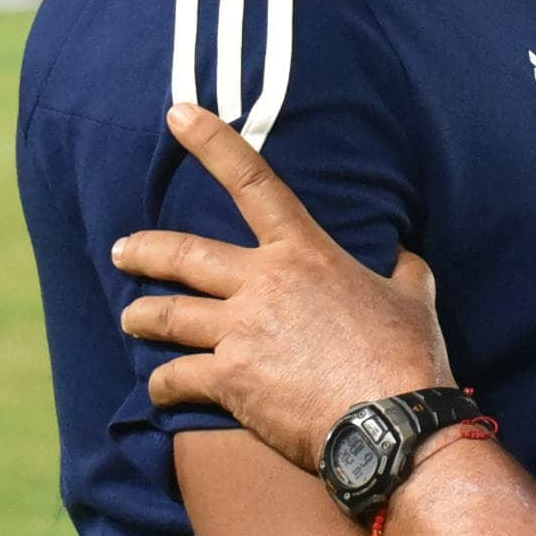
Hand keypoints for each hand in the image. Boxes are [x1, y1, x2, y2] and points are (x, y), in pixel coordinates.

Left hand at [115, 103, 455, 471]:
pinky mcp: (229, 380)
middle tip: (121, 250)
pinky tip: (159, 390)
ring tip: (129, 318)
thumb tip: (404, 254)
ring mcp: (242, 331)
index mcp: (306, 253)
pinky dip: (162, 384)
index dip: (212, 143)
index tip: (178, 114)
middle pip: (184, 254)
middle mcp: (264, 283)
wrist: (391, 422)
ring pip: (167, 314)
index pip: (253, 182)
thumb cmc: (408, 358)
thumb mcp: (414, 297)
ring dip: (141, 316)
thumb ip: (403, 268)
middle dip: (144, 250)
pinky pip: (176, 377)